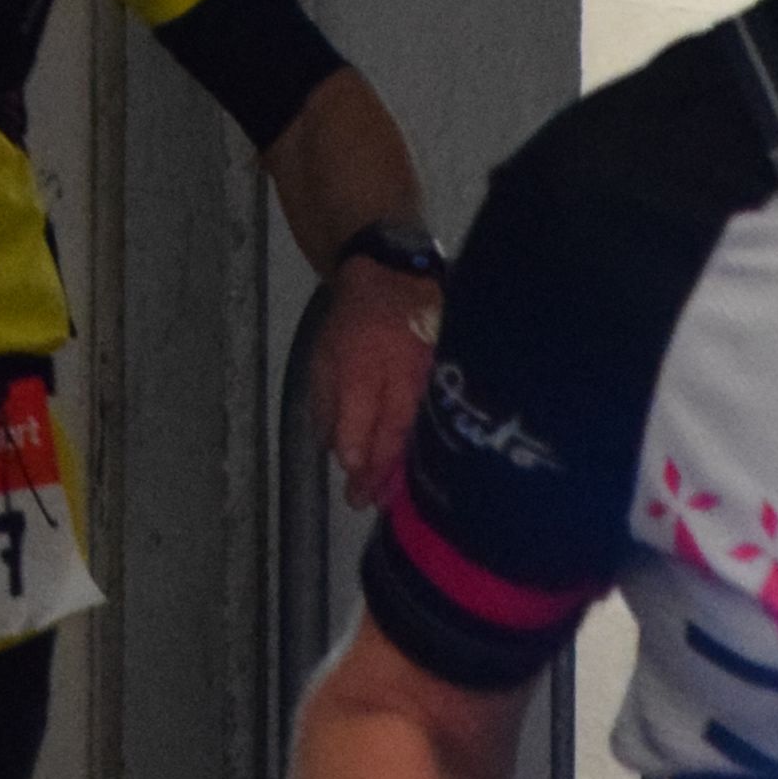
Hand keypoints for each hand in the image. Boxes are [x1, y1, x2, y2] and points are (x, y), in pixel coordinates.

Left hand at [310, 268, 436, 513]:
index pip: (361, 412)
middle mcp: (401, 368)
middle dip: (380, 470)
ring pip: (422, 428)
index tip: (353, 477)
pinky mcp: (452, 375)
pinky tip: (423, 473)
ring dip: (407, 467)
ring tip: (391, 498)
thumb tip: (338, 452)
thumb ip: (327, 402)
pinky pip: (442, 418)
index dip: (357, 448)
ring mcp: (432, 372)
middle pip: (394, 428)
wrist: (397, 277)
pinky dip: (431, 448)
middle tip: (366, 502)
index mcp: (363, 358)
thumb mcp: (324, 354)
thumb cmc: (353, 321)